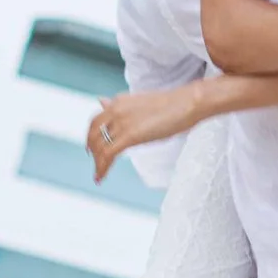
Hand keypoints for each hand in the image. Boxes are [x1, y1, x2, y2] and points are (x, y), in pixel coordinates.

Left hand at [86, 86, 203, 180]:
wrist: (186, 103)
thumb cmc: (171, 104)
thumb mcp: (141, 104)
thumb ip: (121, 107)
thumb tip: (102, 101)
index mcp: (118, 101)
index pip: (96, 121)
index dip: (91, 136)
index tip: (92, 147)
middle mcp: (115, 110)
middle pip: (93, 134)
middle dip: (92, 150)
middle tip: (95, 162)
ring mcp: (121, 123)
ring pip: (99, 147)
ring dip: (97, 162)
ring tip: (99, 174)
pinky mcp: (129, 136)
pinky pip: (108, 154)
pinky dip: (102, 167)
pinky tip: (101, 177)